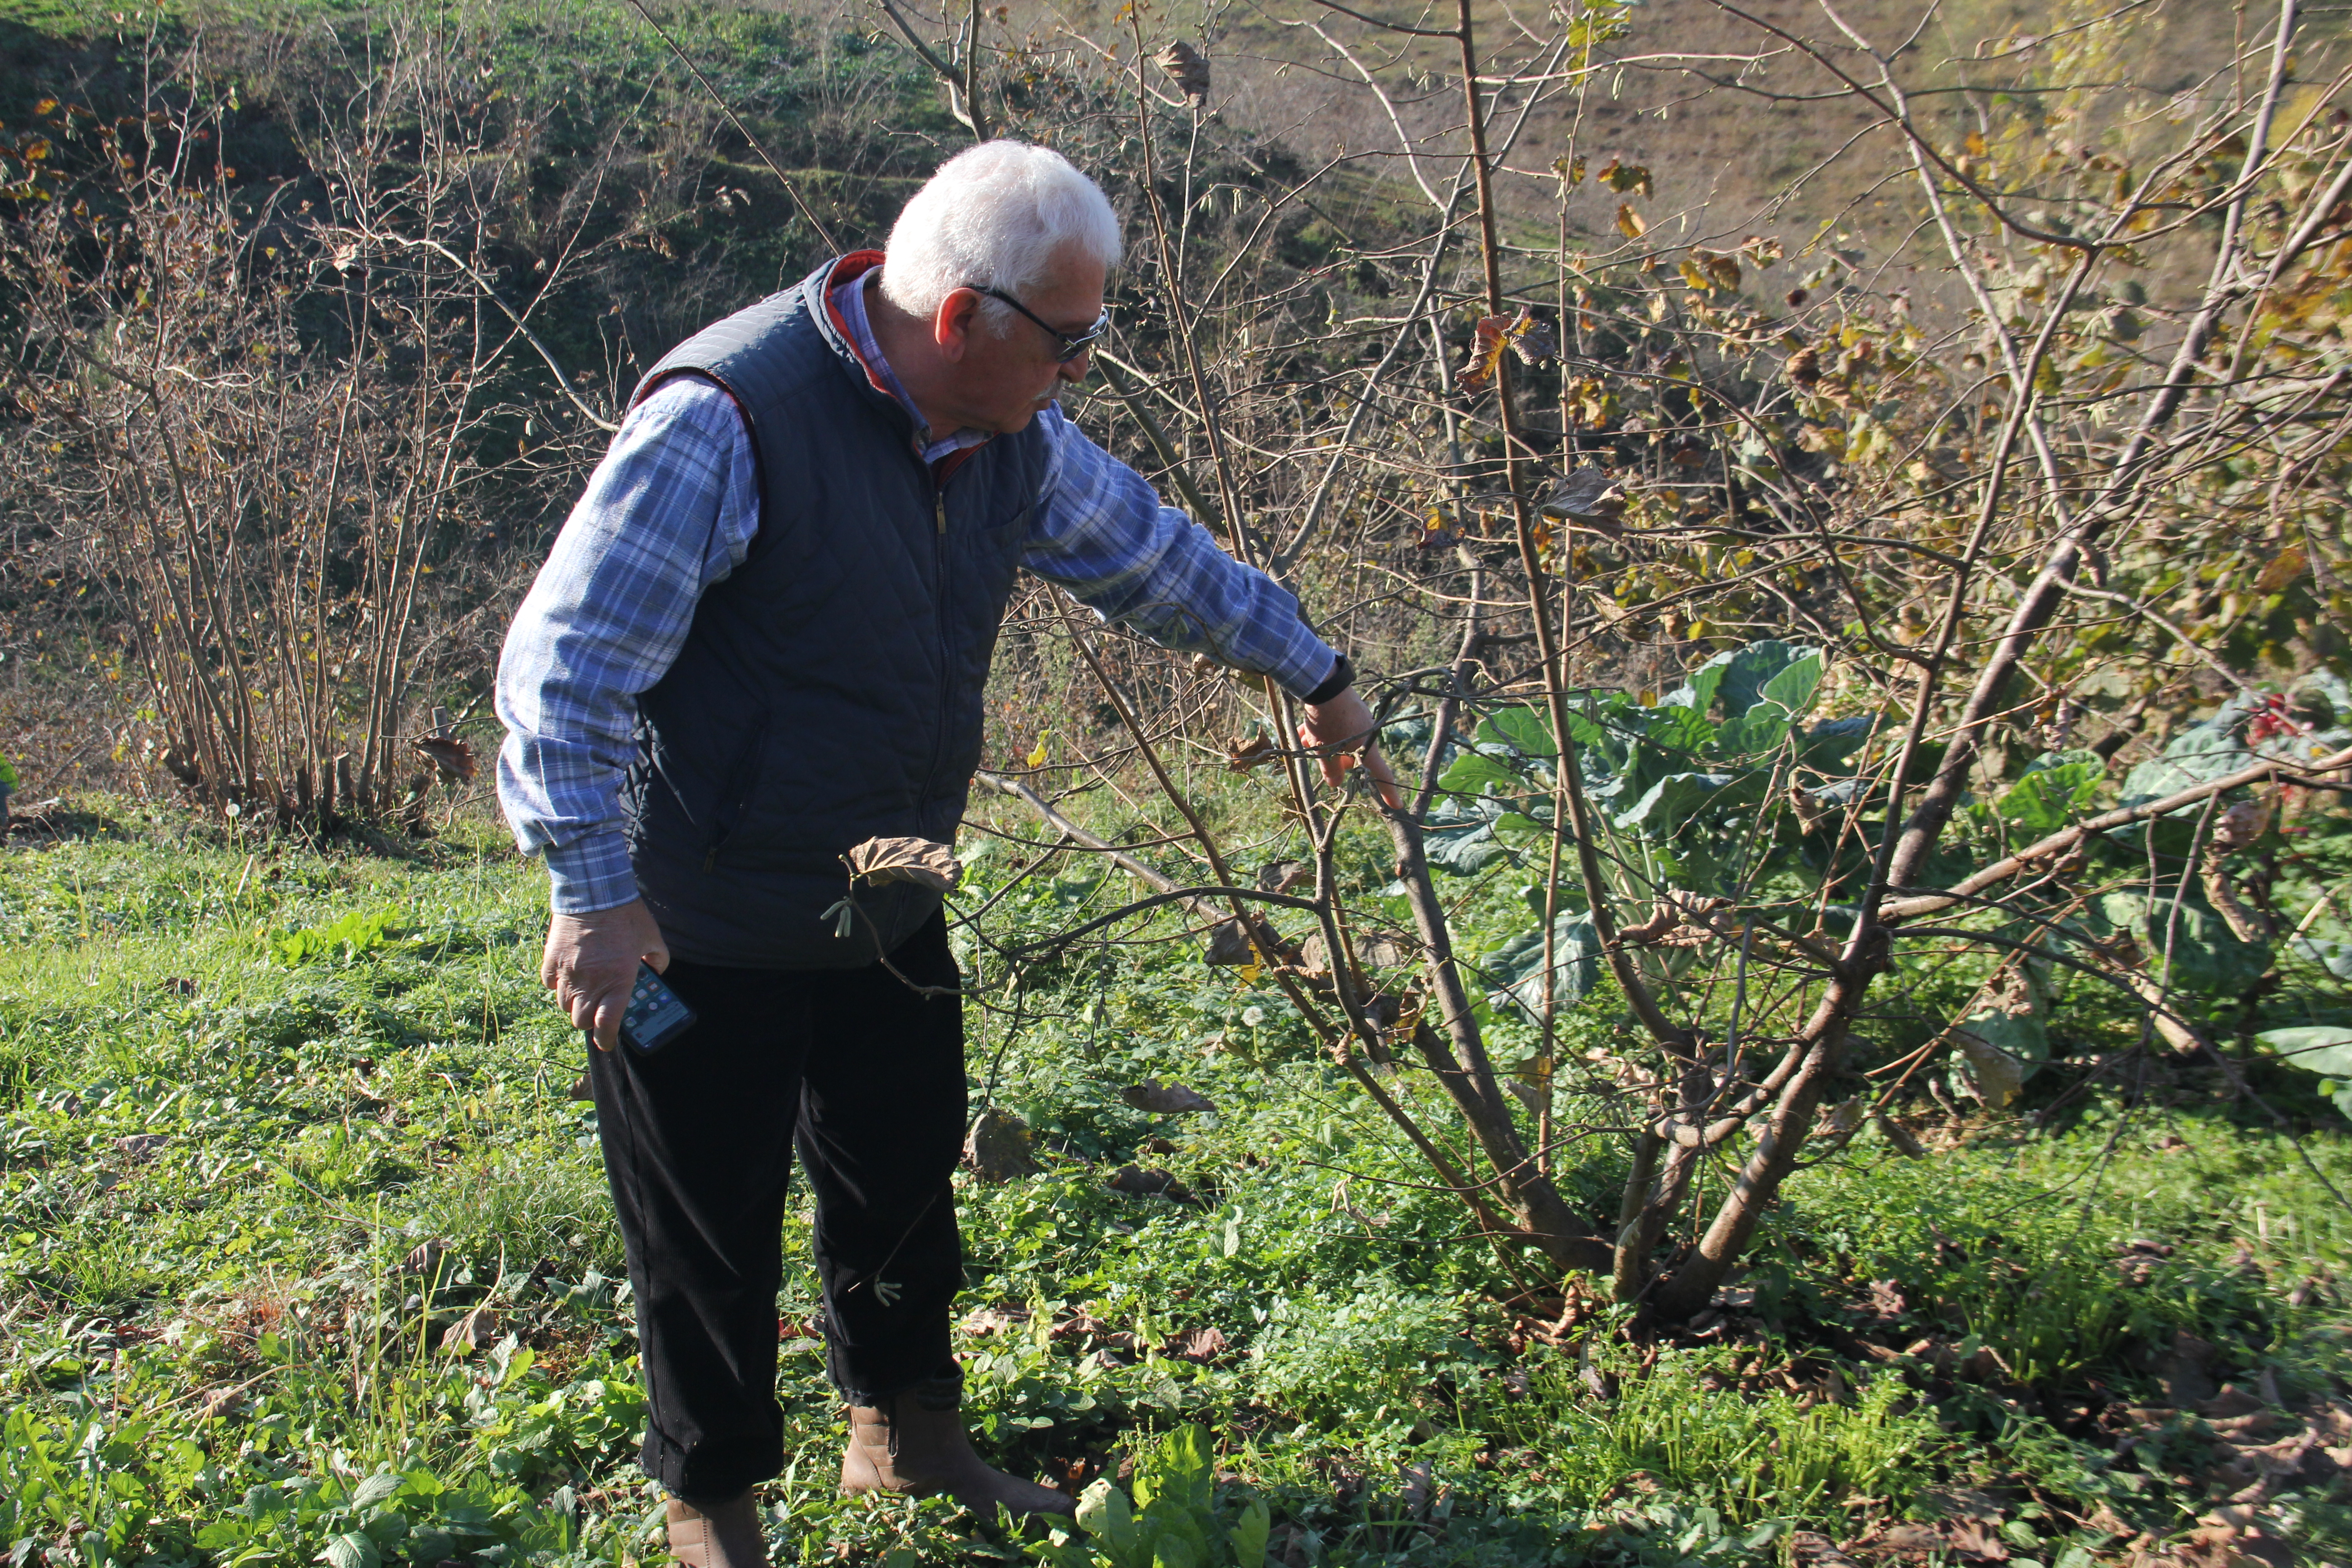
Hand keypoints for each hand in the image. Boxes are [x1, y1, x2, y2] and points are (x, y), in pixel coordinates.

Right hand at [542, 898, 669, 1051]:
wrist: (594, 890)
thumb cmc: (626, 914)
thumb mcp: (652, 937)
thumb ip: (658, 959)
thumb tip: (656, 970)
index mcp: (617, 980)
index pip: (606, 1025)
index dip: (606, 1039)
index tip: (608, 1041)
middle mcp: (590, 982)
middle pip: (581, 1020)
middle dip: (590, 1021)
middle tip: (599, 1010)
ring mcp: (567, 973)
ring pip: (564, 1005)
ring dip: (574, 1004)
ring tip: (585, 991)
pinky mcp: (551, 960)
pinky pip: (550, 985)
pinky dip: (558, 986)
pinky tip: (569, 976)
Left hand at [1299, 687, 1401, 808]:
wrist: (1325, 685)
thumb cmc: (1326, 722)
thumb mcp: (1325, 750)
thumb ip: (1330, 770)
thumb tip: (1336, 783)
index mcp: (1367, 748)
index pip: (1381, 775)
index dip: (1388, 792)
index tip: (1396, 806)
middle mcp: (1367, 734)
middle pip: (1354, 756)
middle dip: (1336, 758)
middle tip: (1319, 756)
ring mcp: (1360, 719)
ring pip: (1343, 739)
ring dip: (1326, 742)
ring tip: (1305, 739)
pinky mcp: (1351, 707)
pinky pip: (1338, 725)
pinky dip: (1324, 730)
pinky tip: (1304, 729)